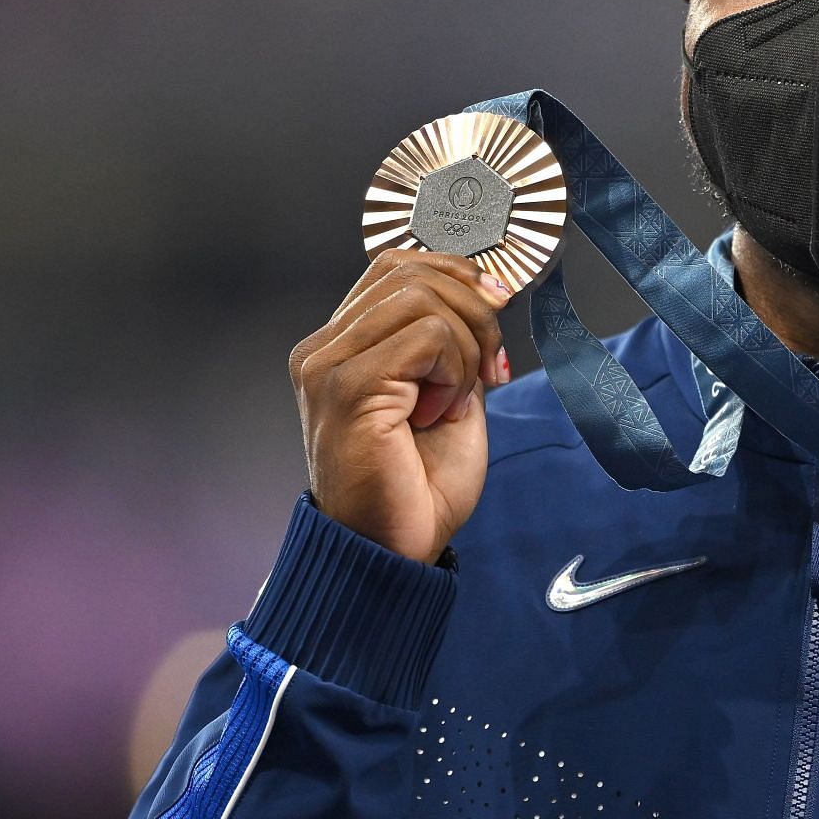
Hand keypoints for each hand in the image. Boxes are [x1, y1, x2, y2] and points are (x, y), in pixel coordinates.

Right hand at [287, 249, 513, 562]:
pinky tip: (440, 413)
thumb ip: (452, 342)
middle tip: (490, 371)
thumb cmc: (418, 487)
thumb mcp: (448, 394)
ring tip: (456, 401)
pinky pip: (428, 336)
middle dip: (475, 313)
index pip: (396, 266)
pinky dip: (454, 370)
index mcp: (340, 346)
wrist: (394, 551)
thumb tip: (486, 290)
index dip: (456, 276)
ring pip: (423, 297)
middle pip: (413, 273)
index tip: (495, 315)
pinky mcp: (347, 386)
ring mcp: (328, 365)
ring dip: (466, 347)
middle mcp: (322, 349)